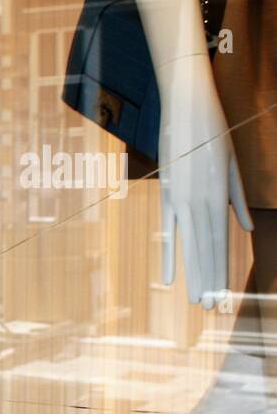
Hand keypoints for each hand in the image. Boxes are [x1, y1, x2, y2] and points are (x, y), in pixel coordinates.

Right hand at [155, 55, 251, 309]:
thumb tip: (248, 231)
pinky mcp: (165, 193)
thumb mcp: (233, 163)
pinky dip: (169, 255)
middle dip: (209, 281)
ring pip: (189, 244)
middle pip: (206, 248)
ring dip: (192, 274)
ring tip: (195, 300)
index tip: (224, 296)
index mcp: (221, 194)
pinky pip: (167, 231)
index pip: (223, 241)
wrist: (187, 104)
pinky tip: (168, 277)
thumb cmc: (213, 131)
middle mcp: (201, 201)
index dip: (223, 270)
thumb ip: (239, 199)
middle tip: (210, 309)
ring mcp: (181, 199)